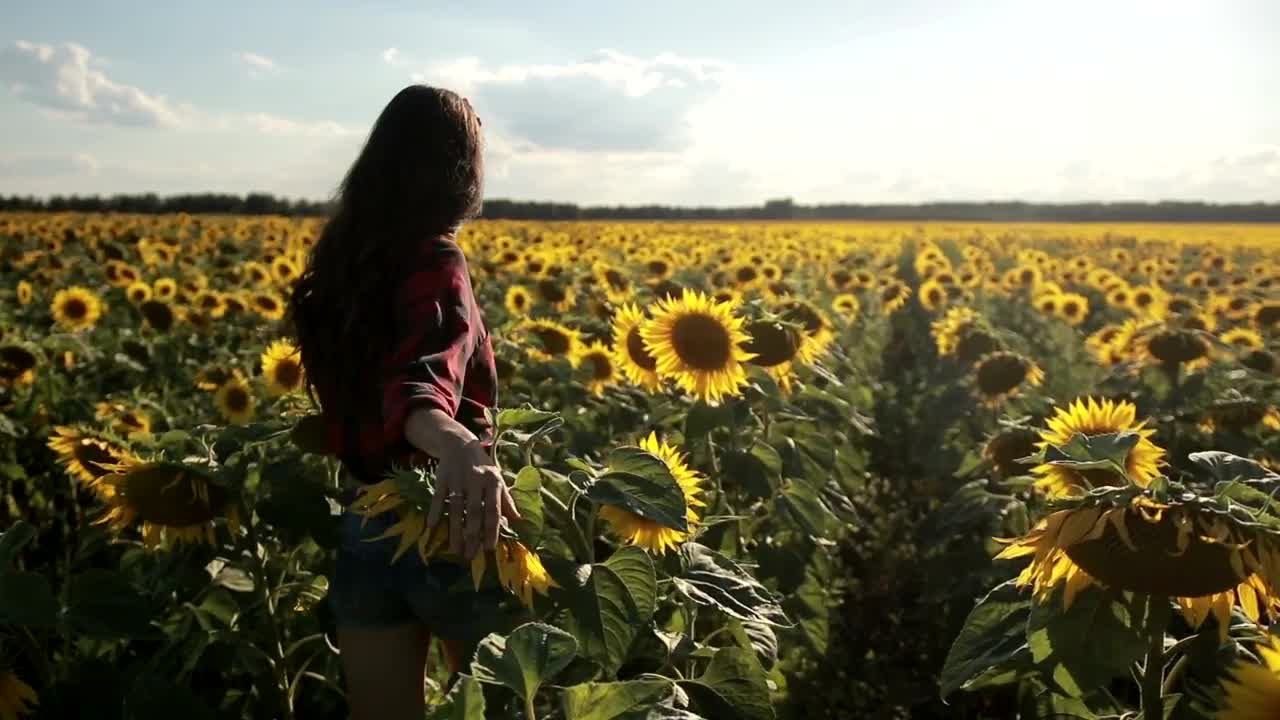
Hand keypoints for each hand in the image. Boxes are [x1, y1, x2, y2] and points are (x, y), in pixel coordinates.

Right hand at [427, 439, 520, 558]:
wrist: (459, 443)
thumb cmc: (482, 466)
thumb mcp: (497, 479)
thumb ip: (506, 500)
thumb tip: (518, 520)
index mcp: (492, 481)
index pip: (493, 509)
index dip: (492, 529)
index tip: (489, 548)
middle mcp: (475, 480)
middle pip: (473, 512)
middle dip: (472, 536)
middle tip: (470, 556)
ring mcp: (457, 479)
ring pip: (456, 509)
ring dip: (455, 531)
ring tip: (455, 550)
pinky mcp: (442, 478)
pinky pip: (438, 498)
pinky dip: (435, 512)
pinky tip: (432, 527)